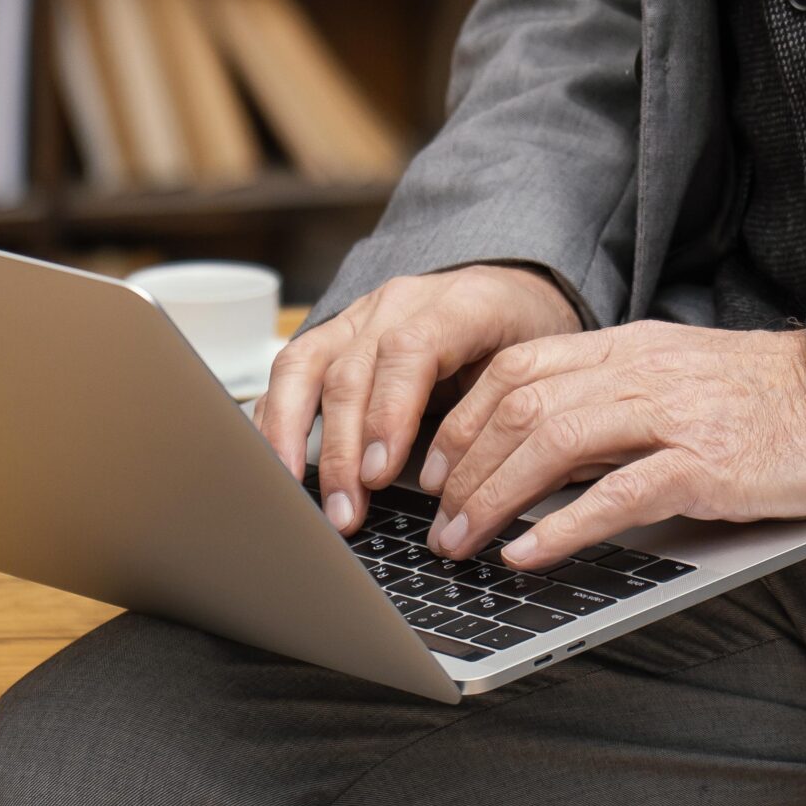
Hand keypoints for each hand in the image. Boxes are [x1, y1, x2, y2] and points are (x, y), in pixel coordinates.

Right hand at [253, 264, 580, 535]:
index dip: (389, 412)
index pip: (411, 350)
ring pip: (305, 364)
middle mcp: (398, 303)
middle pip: (353, 369)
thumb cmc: (521, 338)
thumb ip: (497, 414)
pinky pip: (290, 370)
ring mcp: (359, 316)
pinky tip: (273, 464)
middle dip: (342, 449)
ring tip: (294, 495)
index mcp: (457, 304)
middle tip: (345, 513)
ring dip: (292, 435)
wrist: (509, 292)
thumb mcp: (531, 368)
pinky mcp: (333, 335)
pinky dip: (274, 418)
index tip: (380, 474)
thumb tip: (464, 495)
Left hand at [415, 320, 805, 570]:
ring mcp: (674, 414)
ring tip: (465, 542)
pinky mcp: (707, 464)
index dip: (464, 418)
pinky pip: (619, 493)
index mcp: (630, 345)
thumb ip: (609, 396)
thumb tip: (534, 445)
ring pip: (556, 443)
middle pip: (524, 405)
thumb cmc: (762, 398)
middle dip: (464, 466)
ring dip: (496, 497)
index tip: (433, 466)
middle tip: (436, 522)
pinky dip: (563, 527)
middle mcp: (643, 369)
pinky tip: (529, 555)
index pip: (521, 367)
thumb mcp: (675, 376)